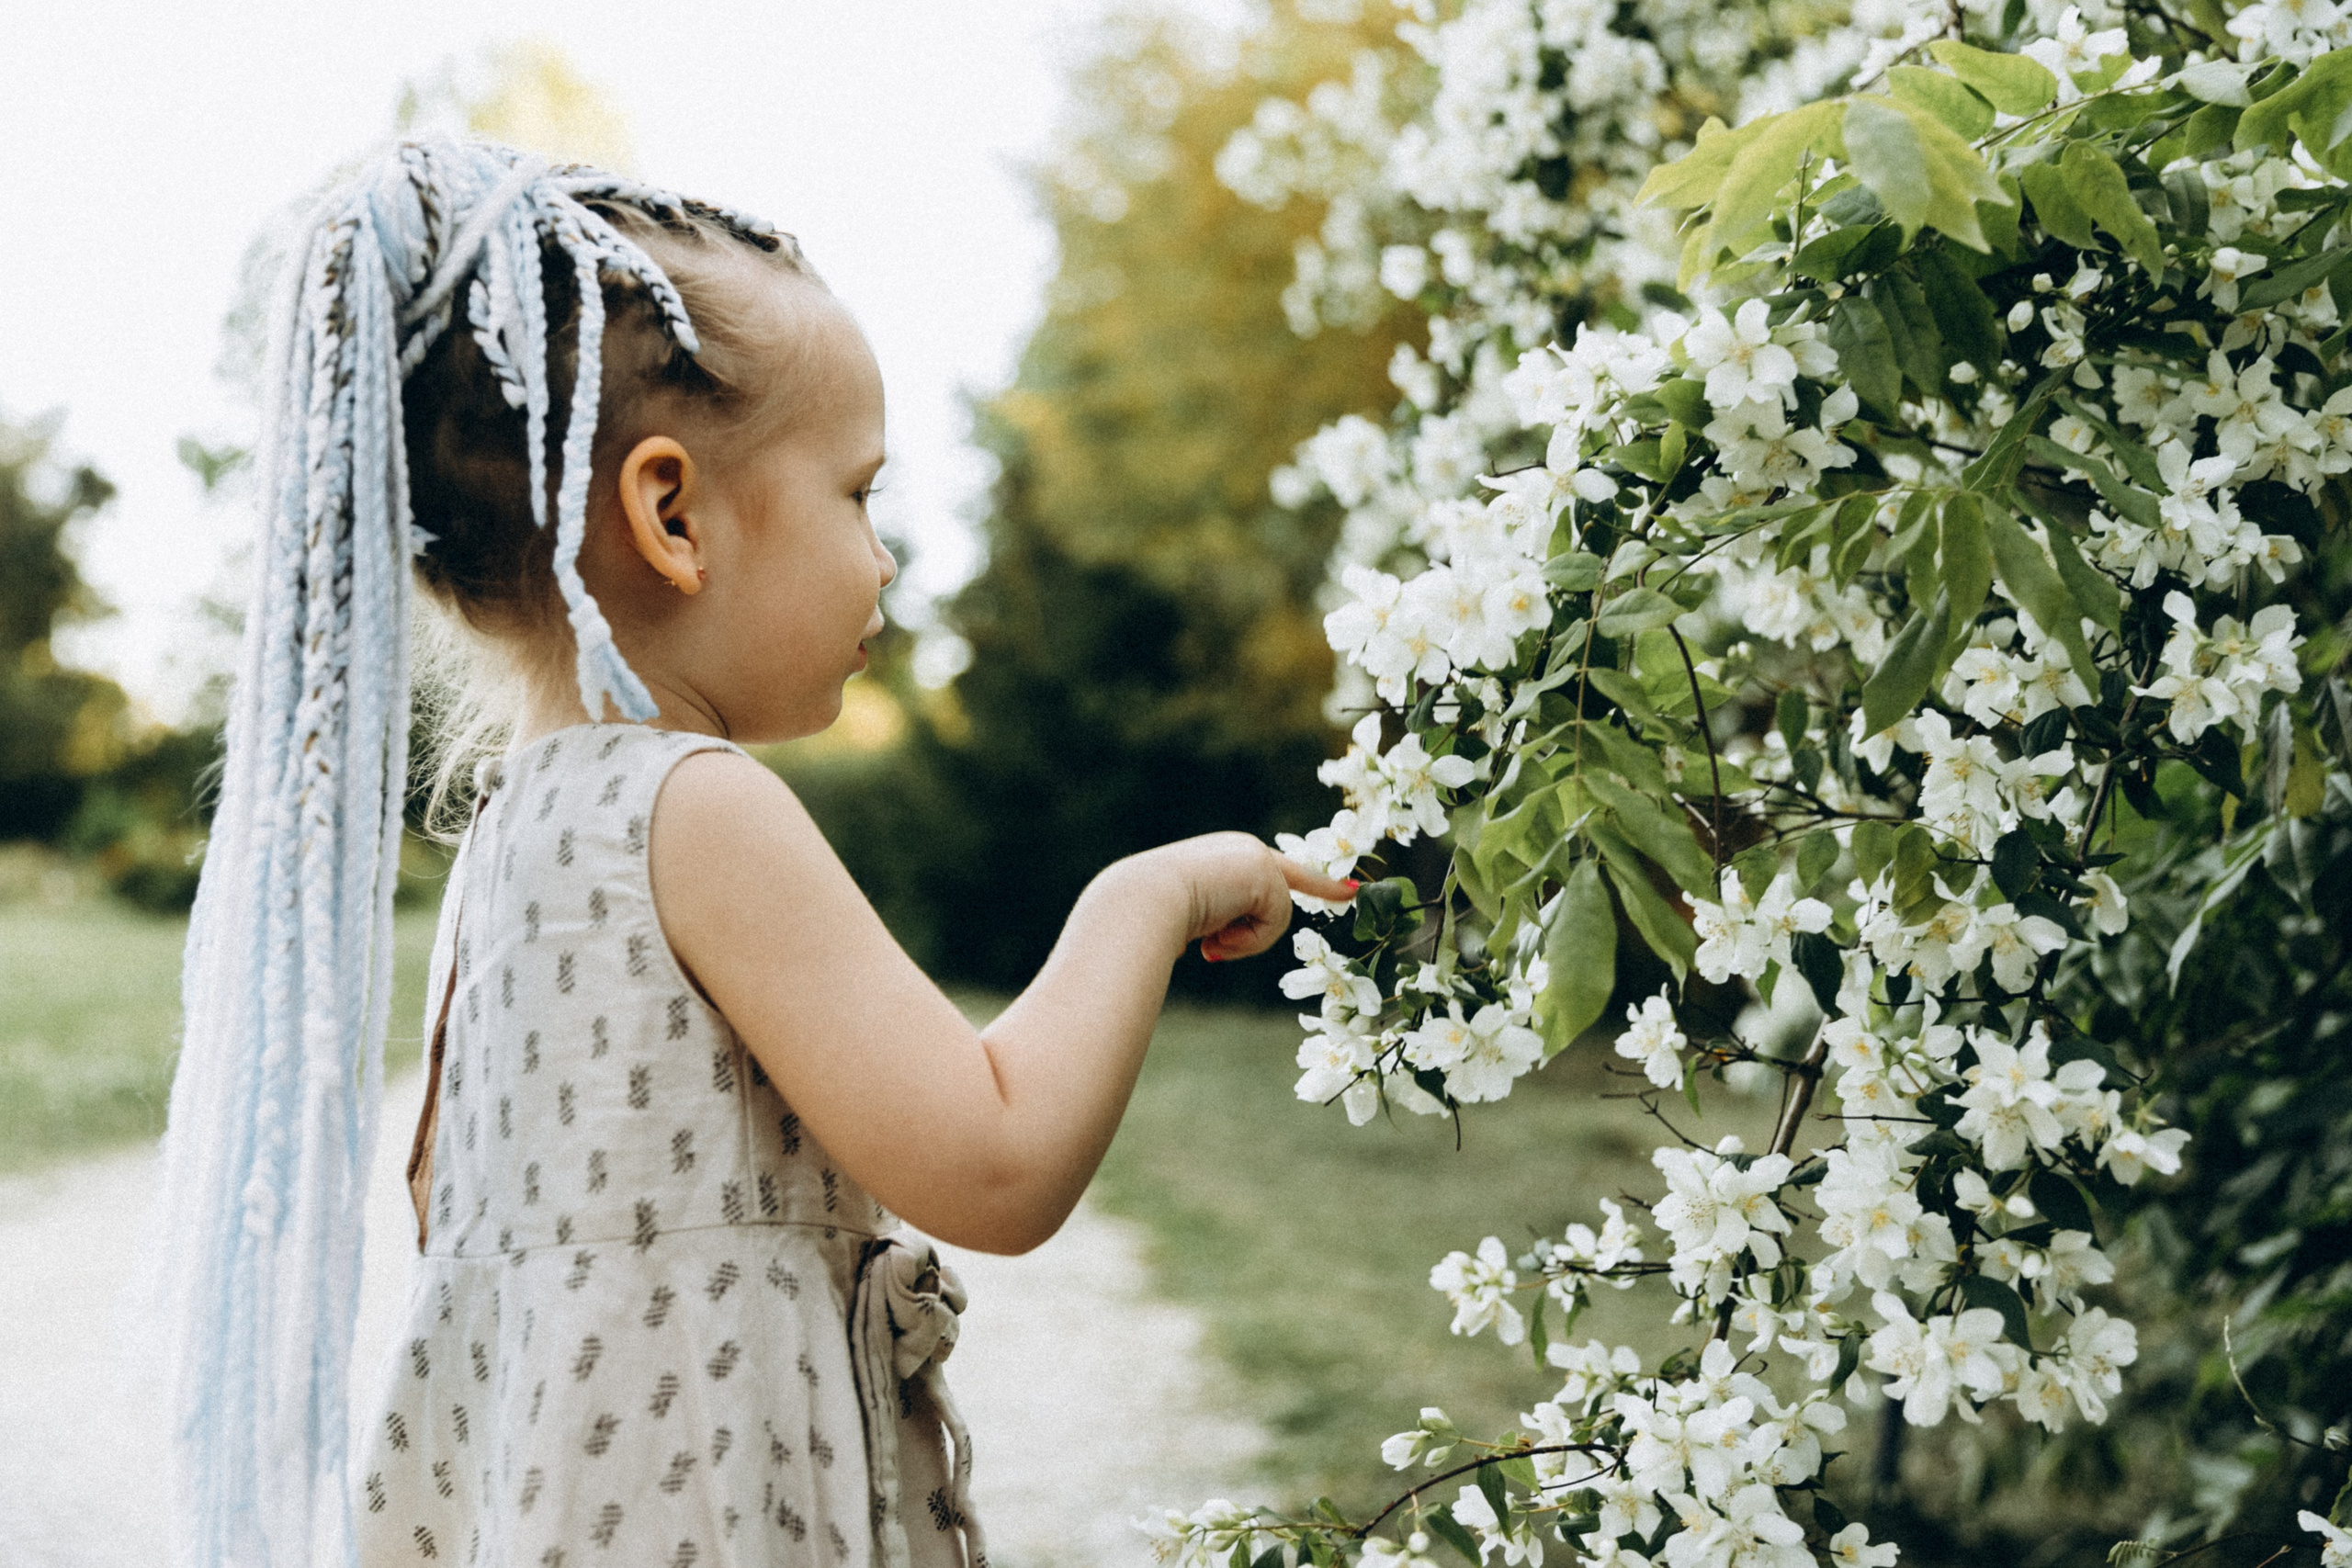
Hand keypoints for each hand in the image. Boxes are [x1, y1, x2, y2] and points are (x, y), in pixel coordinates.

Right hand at [1129, 832, 1357, 963]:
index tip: (1352, 890)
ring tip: (1207, 939)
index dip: (1318, 883)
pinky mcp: (1264, 873)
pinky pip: (1275, 924)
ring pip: (1276, 917)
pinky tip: (1214, 936)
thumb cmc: (1149, 914)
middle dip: (1254, 934)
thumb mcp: (1184, 920)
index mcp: (1223, 855)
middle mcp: (1243, 848)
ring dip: (1243, 941)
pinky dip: (1246, 941)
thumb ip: (1208, 925)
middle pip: (1278, 903)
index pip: (1280, 870)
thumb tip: (1205, 948)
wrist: (1140, 903)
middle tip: (1270, 935)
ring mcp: (1256, 857)